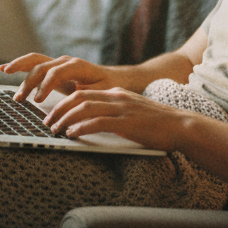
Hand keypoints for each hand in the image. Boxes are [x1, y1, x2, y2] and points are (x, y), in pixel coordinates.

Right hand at [0, 53, 135, 103]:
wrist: (111, 78)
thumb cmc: (107, 86)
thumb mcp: (102, 92)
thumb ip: (88, 93)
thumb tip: (76, 96)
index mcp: (77, 66)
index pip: (55, 72)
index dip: (45, 85)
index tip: (37, 100)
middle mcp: (65, 61)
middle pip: (42, 65)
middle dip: (28, 80)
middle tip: (20, 97)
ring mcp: (58, 63)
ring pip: (34, 61)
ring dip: (19, 67)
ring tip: (5, 73)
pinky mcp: (52, 68)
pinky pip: (33, 64)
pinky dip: (19, 65)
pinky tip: (4, 68)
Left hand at [43, 87, 194, 150]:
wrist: (181, 126)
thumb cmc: (158, 124)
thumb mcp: (132, 112)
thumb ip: (115, 113)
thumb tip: (95, 122)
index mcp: (116, 94)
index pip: (83, 93)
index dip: (64, 103)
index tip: (52, 113)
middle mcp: (116, 97)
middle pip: (78, 98)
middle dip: (59, 109)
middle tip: (47, 122)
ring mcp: (121, 109)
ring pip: (84, 108)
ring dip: (65, 118)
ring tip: (55, 129)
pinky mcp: (126, 122)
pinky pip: (97, 122)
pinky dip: (81, 128)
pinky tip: (72, 134)